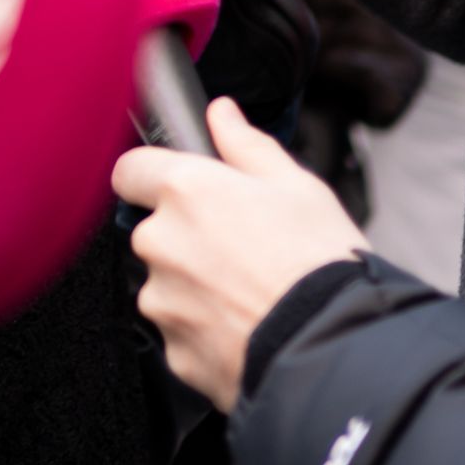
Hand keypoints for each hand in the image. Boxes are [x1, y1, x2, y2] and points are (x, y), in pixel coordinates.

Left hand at [111, 99, 367, 408]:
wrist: (334, 349)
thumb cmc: (321, 264)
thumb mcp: (299, 187)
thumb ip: (246, 145)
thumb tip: (221, 114)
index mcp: (186, 191)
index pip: (130, 169)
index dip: (153, 175)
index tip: (180, 187)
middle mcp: (161, 243)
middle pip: (153, 230)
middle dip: (186, 236)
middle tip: (242, 248)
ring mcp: (162, 301)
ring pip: (165, 284)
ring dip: (194, 286)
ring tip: (251, 293)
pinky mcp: (173, 351)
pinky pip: (180, 331)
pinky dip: (205, 329)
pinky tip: (246, 325)